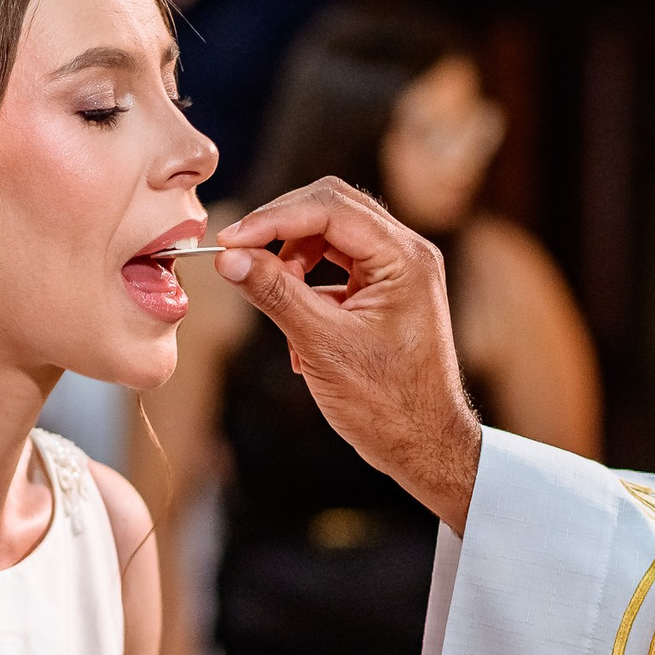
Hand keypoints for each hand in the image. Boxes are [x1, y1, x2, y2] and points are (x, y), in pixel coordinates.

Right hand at [216, 180, 482, 532]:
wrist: (424, 446)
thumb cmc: (387, 404)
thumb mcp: (321, 345)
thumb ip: (275, 293)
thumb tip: (230, 259)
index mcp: (403, 258)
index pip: (330, 208)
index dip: (273, 219)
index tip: (230, 241)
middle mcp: (406, 254)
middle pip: (331, 208)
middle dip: (281, 230)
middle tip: (239, 255)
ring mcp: (398, 272)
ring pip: (331, 236)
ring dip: (292, 261)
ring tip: (277, 303)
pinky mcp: (385, 292)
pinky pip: (336, 267)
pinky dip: (307, 287)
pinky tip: (298, 331)